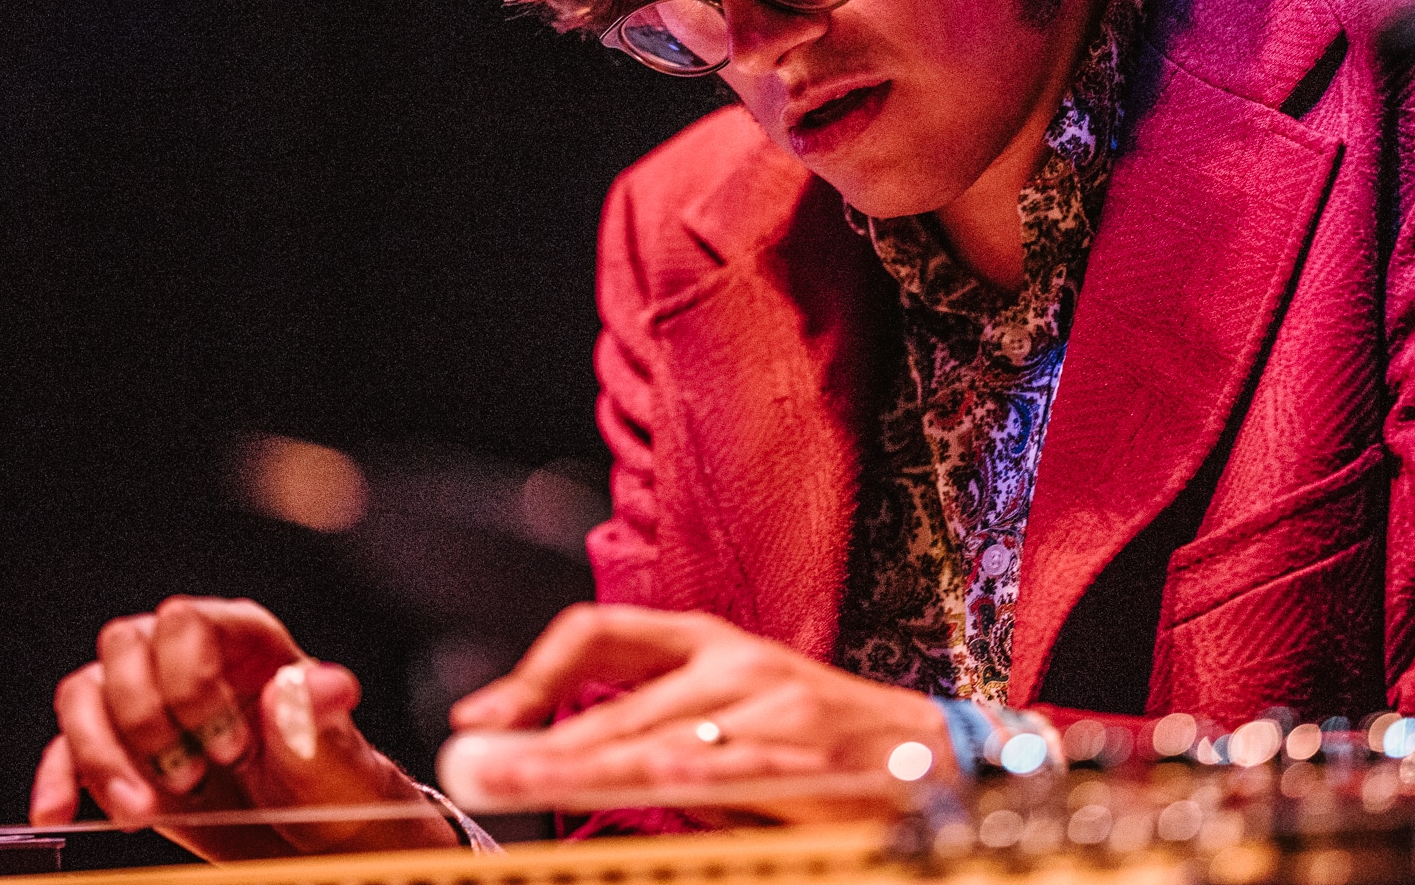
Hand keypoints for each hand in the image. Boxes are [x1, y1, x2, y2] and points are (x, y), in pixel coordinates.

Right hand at [30, 596, 458, 858]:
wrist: (324, 848)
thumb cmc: (340, 794)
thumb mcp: (342, 770)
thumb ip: (322, 728)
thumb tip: (313, 686)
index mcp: (250, 644)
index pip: (189, 621)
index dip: (192, 682)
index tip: (229, 748)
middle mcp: (193, 661)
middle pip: (125, 646)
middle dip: (145, 718)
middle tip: (192, 777)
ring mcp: (153, 705)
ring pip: (86, 691)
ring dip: (101, 753)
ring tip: (144, 810)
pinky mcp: (126, 754)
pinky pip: (65, 747)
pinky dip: (57, 778)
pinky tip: (59, 812)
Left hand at [448, 604, 954, 822]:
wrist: (939, 756)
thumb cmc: (818, 749)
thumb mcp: (728, 721)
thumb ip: (653, 734)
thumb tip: (556, 762)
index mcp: (706, 643)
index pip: (600, 634)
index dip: (534, 671)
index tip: (479, 718)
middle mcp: (733, 659)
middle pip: (616, 701)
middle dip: (538, 739)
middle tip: (474, 767)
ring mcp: (774, 701)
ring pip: (663, 736)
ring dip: (586, 762)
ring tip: (523, 780)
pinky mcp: (812, 750)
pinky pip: (741, 765)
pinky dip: (695, 772)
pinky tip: (656, 780)